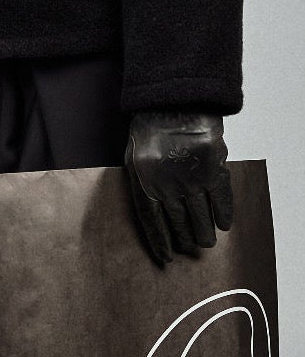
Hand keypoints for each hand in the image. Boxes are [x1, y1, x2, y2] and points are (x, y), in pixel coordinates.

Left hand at [125, 108, 232, 265]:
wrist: (172, 98)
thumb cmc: (150, 126)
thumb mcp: (133, 154)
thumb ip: (141, 182)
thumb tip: (153, 211)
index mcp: (143, 179)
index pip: (152, 220)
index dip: (160, 241)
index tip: (166, 257)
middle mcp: (166, 181)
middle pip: (178, 221)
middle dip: (185, 239)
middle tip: (191, 250)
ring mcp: (190, 175)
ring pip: (200, 214)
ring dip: (204, 232)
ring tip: (206, 243)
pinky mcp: (212, 166)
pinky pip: (220, 197)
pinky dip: (223, 213)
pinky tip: (224, 225)